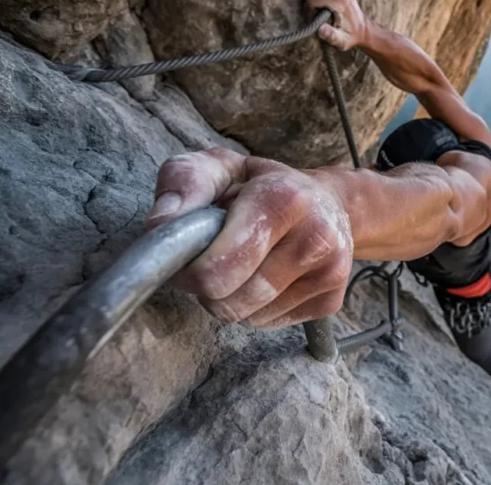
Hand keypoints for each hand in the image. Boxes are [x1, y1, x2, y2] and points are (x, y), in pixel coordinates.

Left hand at [144, 148, 353, 328]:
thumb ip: (186, 183)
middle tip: (208, 264)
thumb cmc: (264, 186)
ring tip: (239, 267)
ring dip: (229, 299)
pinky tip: (263, 278)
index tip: (187, 257)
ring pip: (246, 317)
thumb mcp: (222, 167)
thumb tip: (160, 225)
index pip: (219, 267)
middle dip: (207, 289)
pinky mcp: (331, 300)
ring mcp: (328, 272)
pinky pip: (267, 324)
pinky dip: (254, 308)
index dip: (189, 270)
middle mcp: (315, 237)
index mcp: (284, 198)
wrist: (330, 203)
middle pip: (229, 301)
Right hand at [306, 0, 367, 50]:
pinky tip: (324, 0)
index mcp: (339, 0)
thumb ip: (331, 36)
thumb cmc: (349, 36)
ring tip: (319, 7)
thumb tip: (320, 29)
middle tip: (314, 12)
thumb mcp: (341, 41)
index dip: (308, 7)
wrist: (362, 28)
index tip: (313, 17)